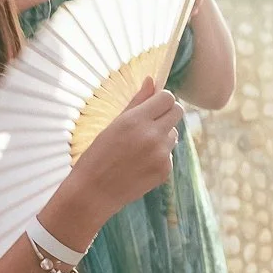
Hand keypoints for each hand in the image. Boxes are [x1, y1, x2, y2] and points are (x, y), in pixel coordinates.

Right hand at [57, 80, 182, 225]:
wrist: (93, 192)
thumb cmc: (98, 155)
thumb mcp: (113, 124)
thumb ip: (136, 102)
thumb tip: (152, 80)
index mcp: (135, 120)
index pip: (168, 97)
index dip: (162, 99)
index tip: (154, 104)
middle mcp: (152, 135)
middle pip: (178, 111)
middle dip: (168, 112)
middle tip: (152, 120)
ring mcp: (161, 154)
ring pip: (174, 133)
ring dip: (163, 135)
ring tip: (139, 146)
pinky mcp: (165, 170)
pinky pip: (169, 153)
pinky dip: (159, 154)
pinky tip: (139, 163)